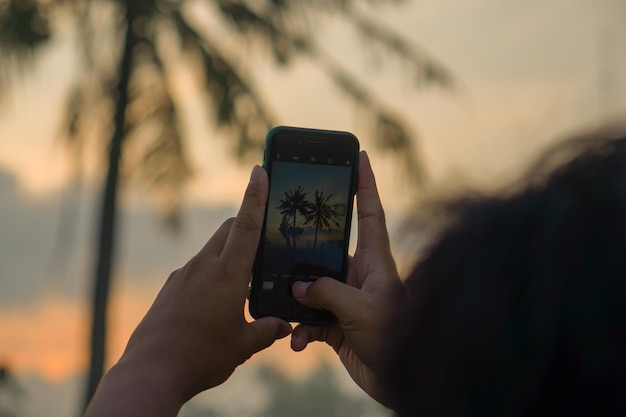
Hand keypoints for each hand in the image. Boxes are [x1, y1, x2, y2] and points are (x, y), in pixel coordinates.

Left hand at [84, 166, 291, 416]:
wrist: (151, 371)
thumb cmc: (202, 357)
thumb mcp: (243, 346)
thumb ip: (267, 331)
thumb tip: (284, 326)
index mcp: (228, 275)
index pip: (246, 225)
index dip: (255, 196)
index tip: (259, 171)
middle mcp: (203, 267)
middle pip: (228, 231)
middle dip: (245, 225)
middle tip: (263, 239)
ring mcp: (183, 276)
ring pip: (212, 252)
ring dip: (229, 256)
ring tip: (243, 284)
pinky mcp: (170, 288)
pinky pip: (196, 271)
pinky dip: (211, 275)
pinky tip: (214, 304)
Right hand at [290, 151, 406, 407]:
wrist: (400, 382)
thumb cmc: (395, 339)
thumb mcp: (360, 310)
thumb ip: (327, 292)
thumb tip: (298, 287)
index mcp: (374, 261)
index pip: (370, 212)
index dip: (366, 183)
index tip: (360, 156)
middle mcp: (360, 275)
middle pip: (327, 250)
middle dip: (305, 250)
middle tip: (284, 239)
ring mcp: (347, 298)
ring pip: (312, 289)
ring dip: (298, 303)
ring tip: (289, 314)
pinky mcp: (337, 323)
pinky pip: (310, 319)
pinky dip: (301, 330)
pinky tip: (297, 342)